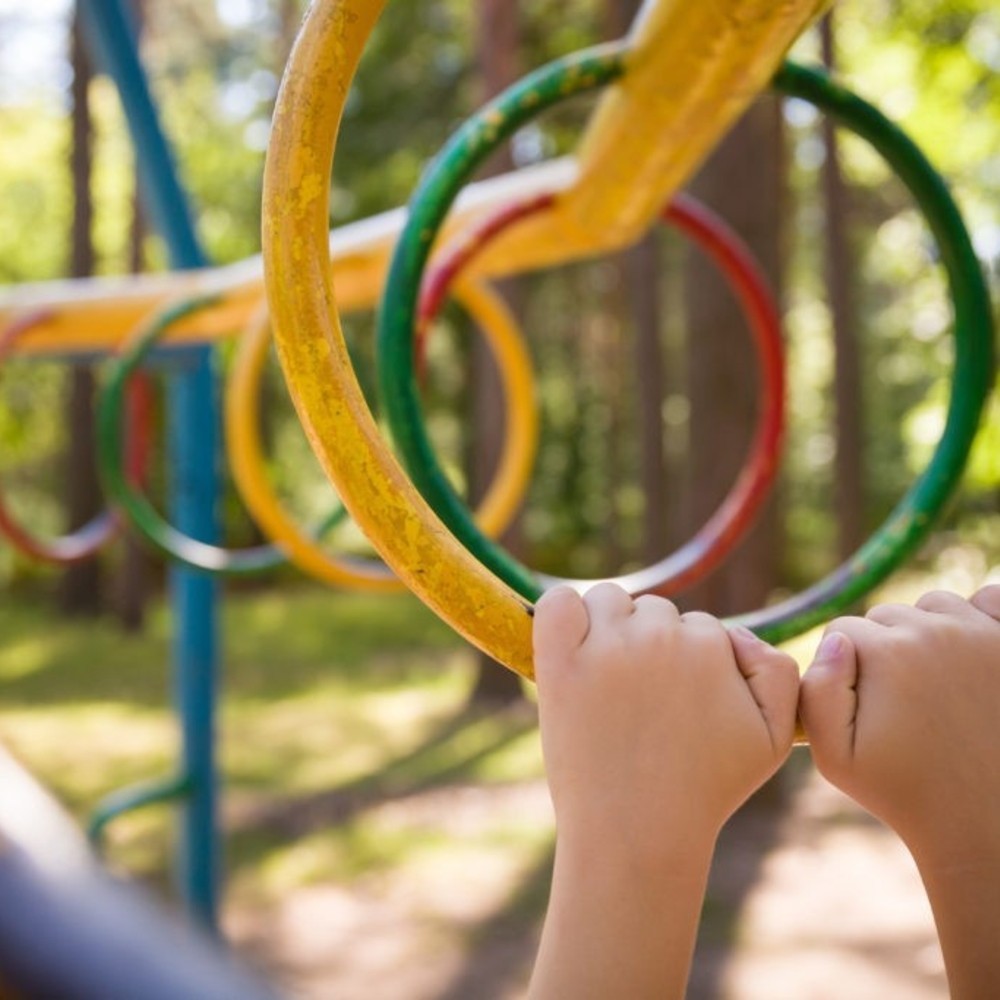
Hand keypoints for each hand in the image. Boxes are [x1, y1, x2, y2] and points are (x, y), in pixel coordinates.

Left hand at [534, 583, 799, 863]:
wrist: (637, 835)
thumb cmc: (705, 789)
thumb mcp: (773, 737)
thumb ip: (778, 672)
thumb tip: (737, 632)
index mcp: (710, 645)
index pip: (698, 626)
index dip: (690, 664)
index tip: (678, 705)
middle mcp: (657, 636)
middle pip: (653, 611)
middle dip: (651, 644)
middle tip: (644, 702)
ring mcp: (604, 647)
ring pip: (608, 601)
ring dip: (608, 627)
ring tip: (609, 681)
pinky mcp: (559, 663)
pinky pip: (557, 602)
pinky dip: (562, 611)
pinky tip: (570, 643)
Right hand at [799, 584, 999, 864]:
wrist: (987, 823)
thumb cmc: (905, 792)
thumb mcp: (835, 756)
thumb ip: (816, 692)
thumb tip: (835, 642)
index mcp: (888, 652)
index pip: (844, 631)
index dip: (845, 668)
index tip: (864, 705)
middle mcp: (938, 631)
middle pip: (889, 615)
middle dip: (886, 649)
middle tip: (901, 702)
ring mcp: (985, 633)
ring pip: (934, 606)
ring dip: (928, 632)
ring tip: (934, 683)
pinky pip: (990, 599)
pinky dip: (978, 617)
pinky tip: (972, 655)